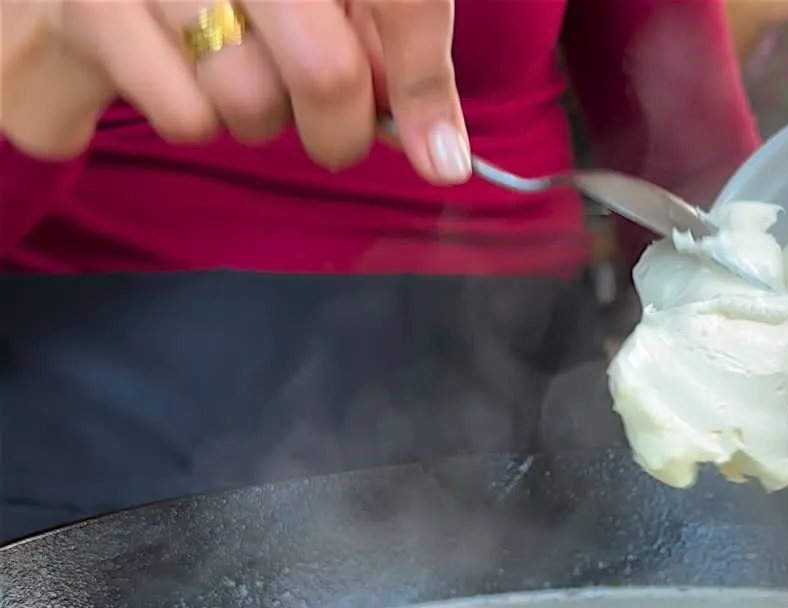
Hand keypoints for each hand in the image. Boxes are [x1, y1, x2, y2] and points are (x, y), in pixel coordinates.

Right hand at [0, 0, 469, 183]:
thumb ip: (396, 42)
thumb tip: (441, 157)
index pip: (402, 0)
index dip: (422, 83)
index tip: (437, 154)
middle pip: (327, 70)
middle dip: (341, 128)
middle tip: (334, 127)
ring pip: (252, 101)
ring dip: (264, 118)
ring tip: (246, 73)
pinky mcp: (90, 6)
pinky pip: (184, 117)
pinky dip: (198, 117)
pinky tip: (186, 69)